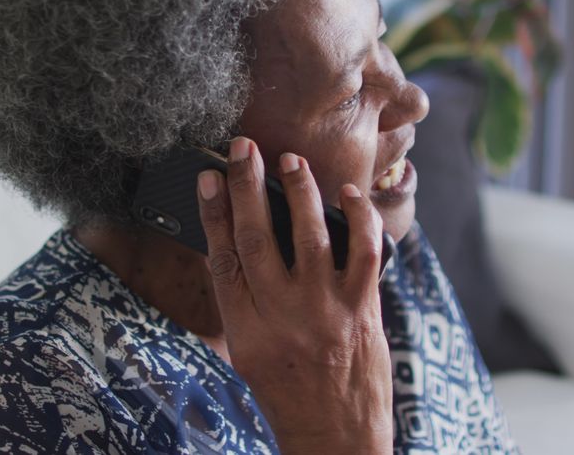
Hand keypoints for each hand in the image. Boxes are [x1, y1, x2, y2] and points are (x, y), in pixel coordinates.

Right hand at [196, 137, 392, 453]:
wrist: (337, 437)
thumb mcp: (248, 351)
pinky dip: (358, 217)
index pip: (222, 258)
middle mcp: (283, 317)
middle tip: (244, 148)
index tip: (209, 176)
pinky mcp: (364, 309)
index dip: (213, 212)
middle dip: (248, 186)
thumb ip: (244, 299)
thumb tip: (237, 239)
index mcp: (246, 329)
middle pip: (258, 238)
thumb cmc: (288, 390)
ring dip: (299, 192)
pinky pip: (364, 251)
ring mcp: (326, 311)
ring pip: (310, 236)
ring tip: (291, 162)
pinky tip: (347, 195)